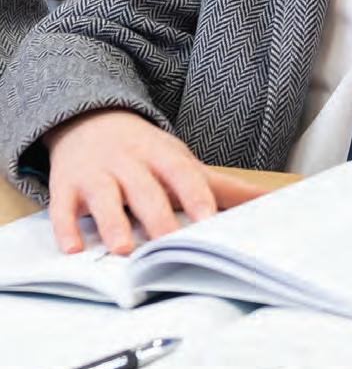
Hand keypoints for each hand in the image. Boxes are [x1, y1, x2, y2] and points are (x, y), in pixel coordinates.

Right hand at [46, 110, 266, 253]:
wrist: (90, 118)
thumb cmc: (146, 153)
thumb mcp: (182, 162)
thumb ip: (224, 187)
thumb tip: (271, 201)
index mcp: (162, 155)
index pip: (183, 173)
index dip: (196, 196)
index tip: (209, 221)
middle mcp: (130, 162)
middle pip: (145, 187)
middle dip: (156, 215)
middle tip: (168, 243)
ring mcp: (97, 172)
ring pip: (104, 196)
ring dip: (113, 222)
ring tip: (123, 249)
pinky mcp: (67, 184)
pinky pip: (63, 205)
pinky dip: (66, 226)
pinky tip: (73, 249)